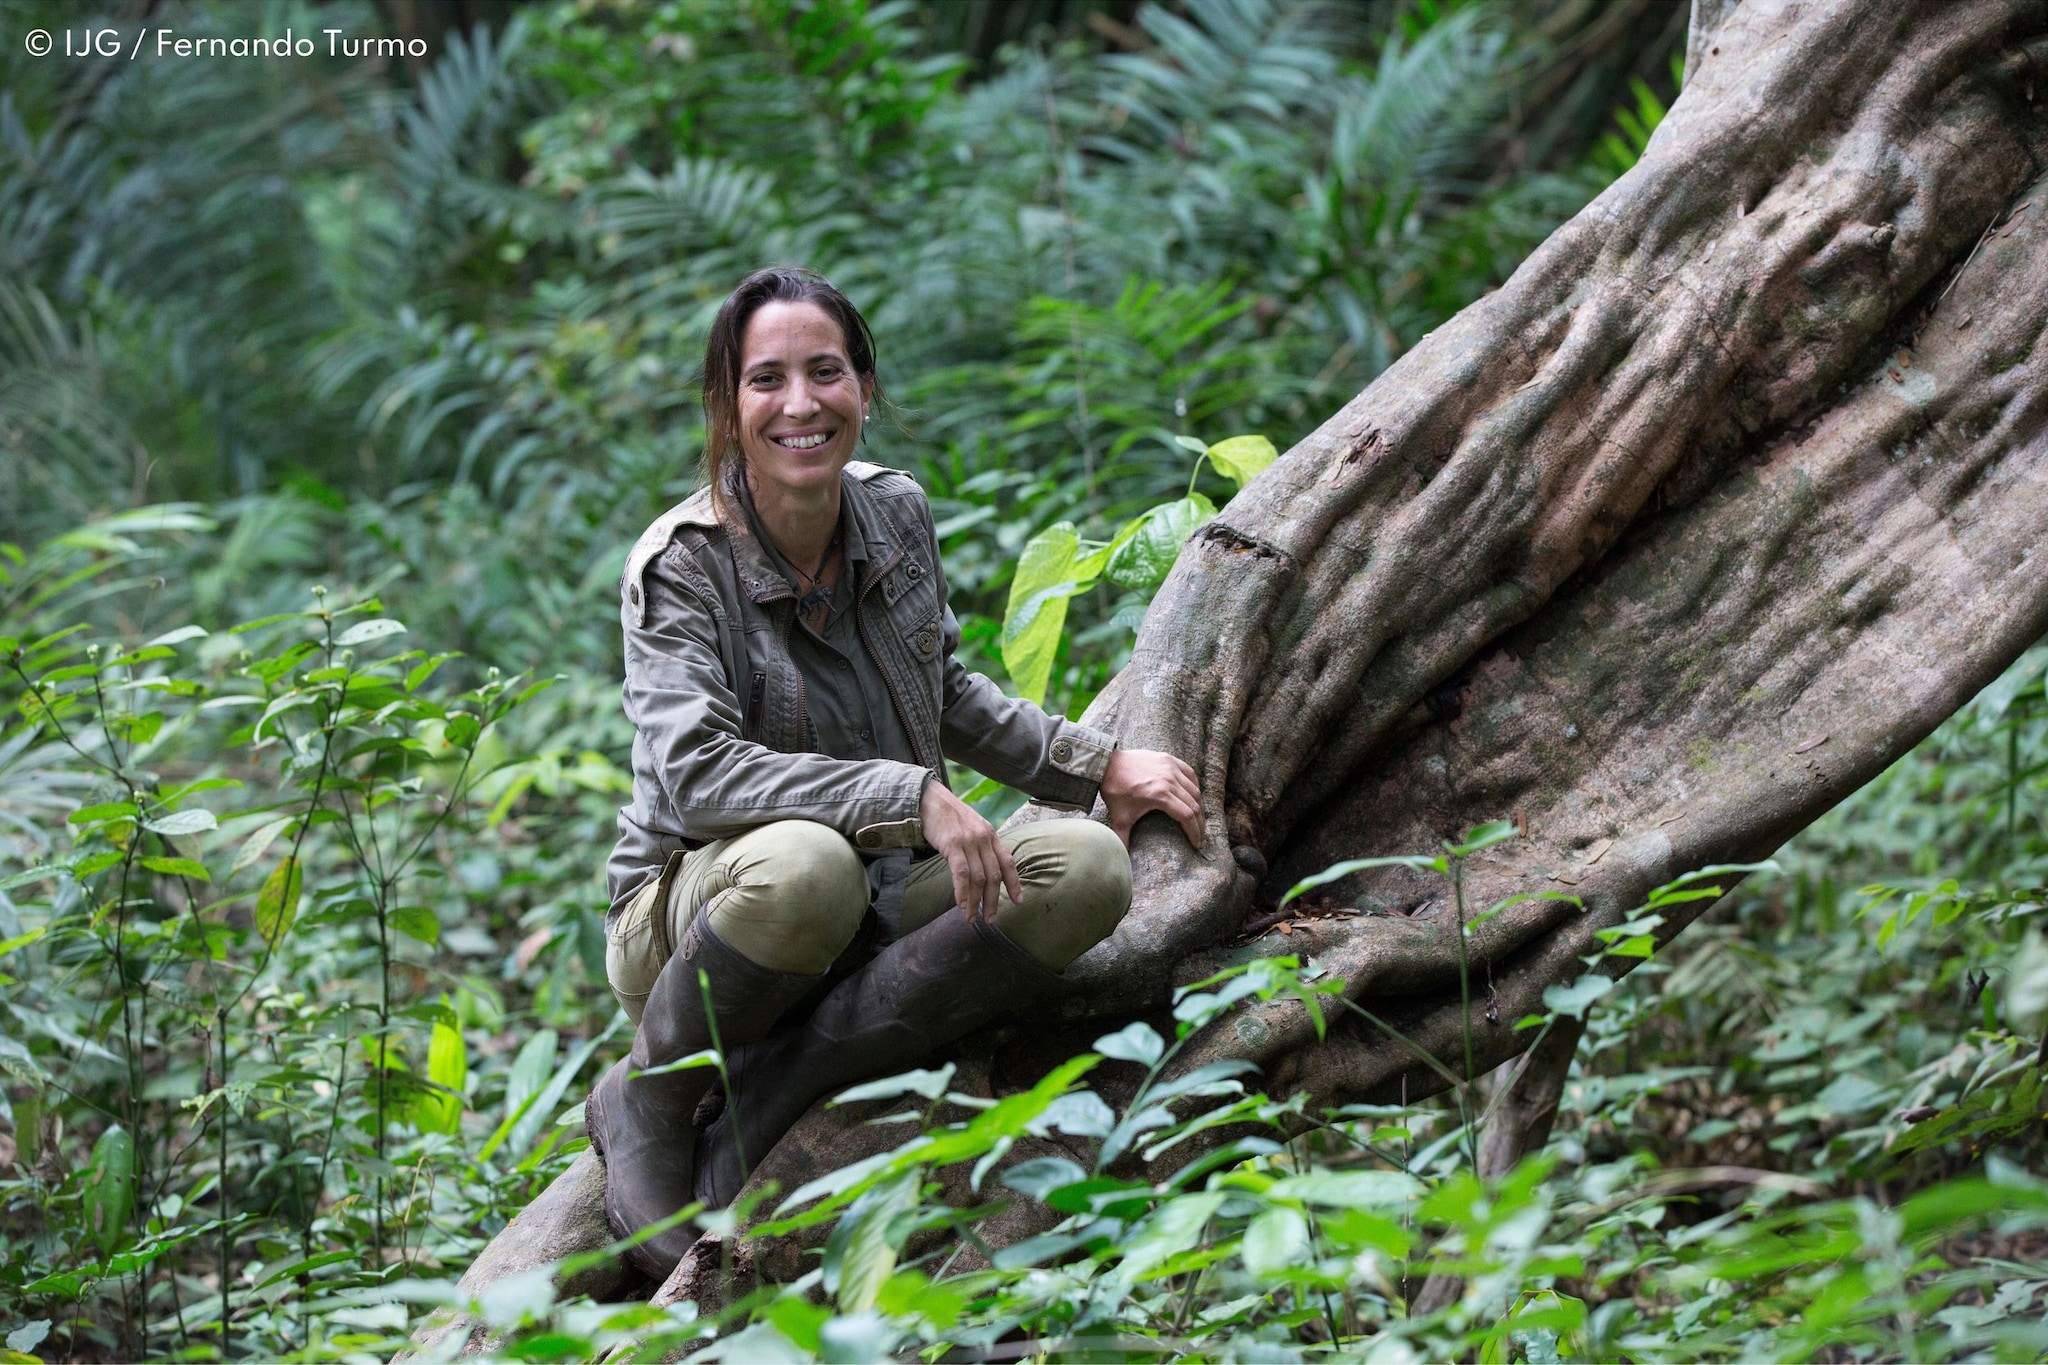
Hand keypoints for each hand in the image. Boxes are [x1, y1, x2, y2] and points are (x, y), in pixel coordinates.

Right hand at [920, 777, 1022, 921]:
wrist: (930, 799)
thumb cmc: (949, 816)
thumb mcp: (973, 827)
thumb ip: (981, 846)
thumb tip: (986, 870)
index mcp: (991, 835)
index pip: (1008, 862)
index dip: (1014, 883)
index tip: (1018, 901)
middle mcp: (984, 838)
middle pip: (994, 875)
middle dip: (993, 900)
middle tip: (991, 919)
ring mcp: (969, 841)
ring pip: (979, 878)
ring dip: (976, 902)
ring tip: (971, 918)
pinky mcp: (953, 845)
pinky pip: (961, 873)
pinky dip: (962, 892)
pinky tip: (961, 904)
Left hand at [1099, 748, 1203, 847]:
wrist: (1106, 765)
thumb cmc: (1115, 791)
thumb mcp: (1119, 818)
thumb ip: (1122, 840)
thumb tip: (1121, 859)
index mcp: (1160, 795)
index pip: (1187, 816)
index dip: (1195, 832)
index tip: (1196, 844)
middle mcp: (1169, 780)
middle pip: (1194, 805)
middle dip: (1199, 823)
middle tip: (1200, 835)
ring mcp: (1170, 767)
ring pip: (1194, 789)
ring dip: (1199, 805)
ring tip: (1198, 819)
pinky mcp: (1168, 759)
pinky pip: (1189, 773)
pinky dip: (1194, 786)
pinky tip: (1194, 795)